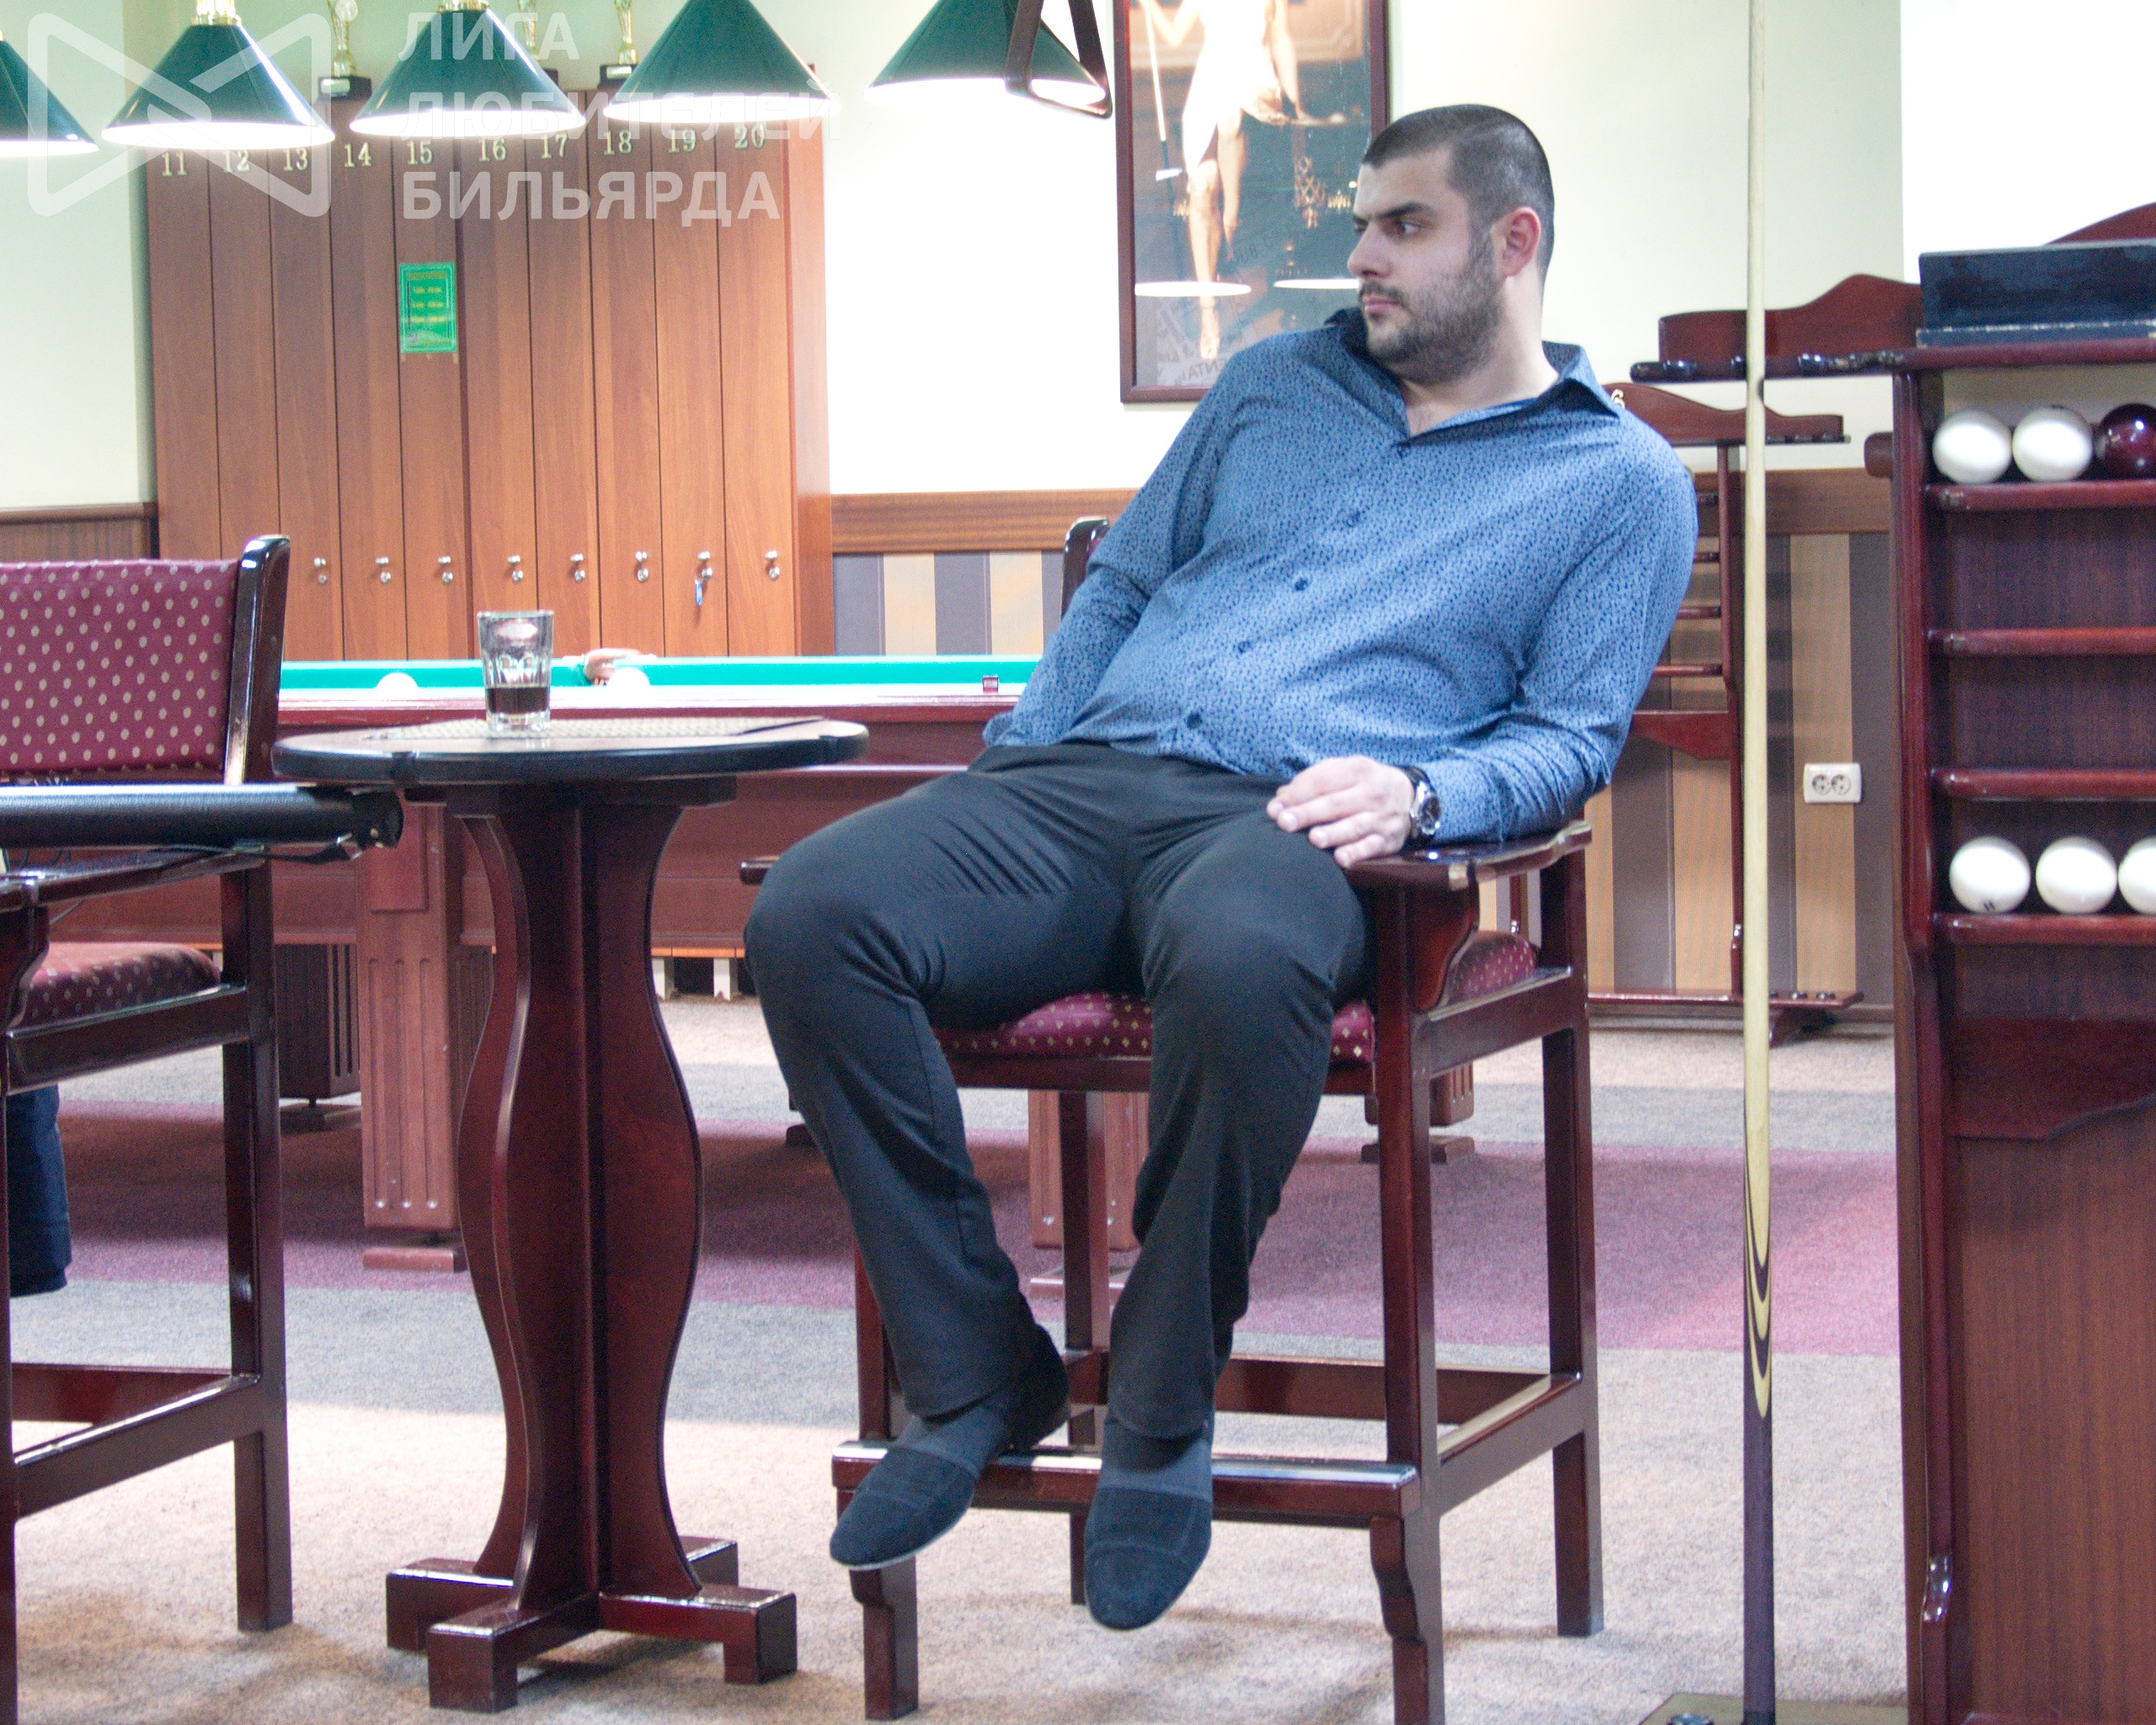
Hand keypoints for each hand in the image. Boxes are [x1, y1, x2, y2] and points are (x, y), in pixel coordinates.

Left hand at [1267, 756, 1414, 866]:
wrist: (1410, 797)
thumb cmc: (1365, 784)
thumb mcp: (1345, 770)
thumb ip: (1314, 779)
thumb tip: (1282, 796)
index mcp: (1357, 770)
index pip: (1323, 782)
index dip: (1297, 795)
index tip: (1275, 809)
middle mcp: (1371, 793)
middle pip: (1335, 804)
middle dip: (1309, 813)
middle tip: (1285, 823)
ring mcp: (1381, 817)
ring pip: (1355, 826)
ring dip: (1334, 833)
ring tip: (1314, 839)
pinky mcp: (1388, 840)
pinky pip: (1372, 847)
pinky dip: (1357, 853)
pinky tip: (1341, 859)